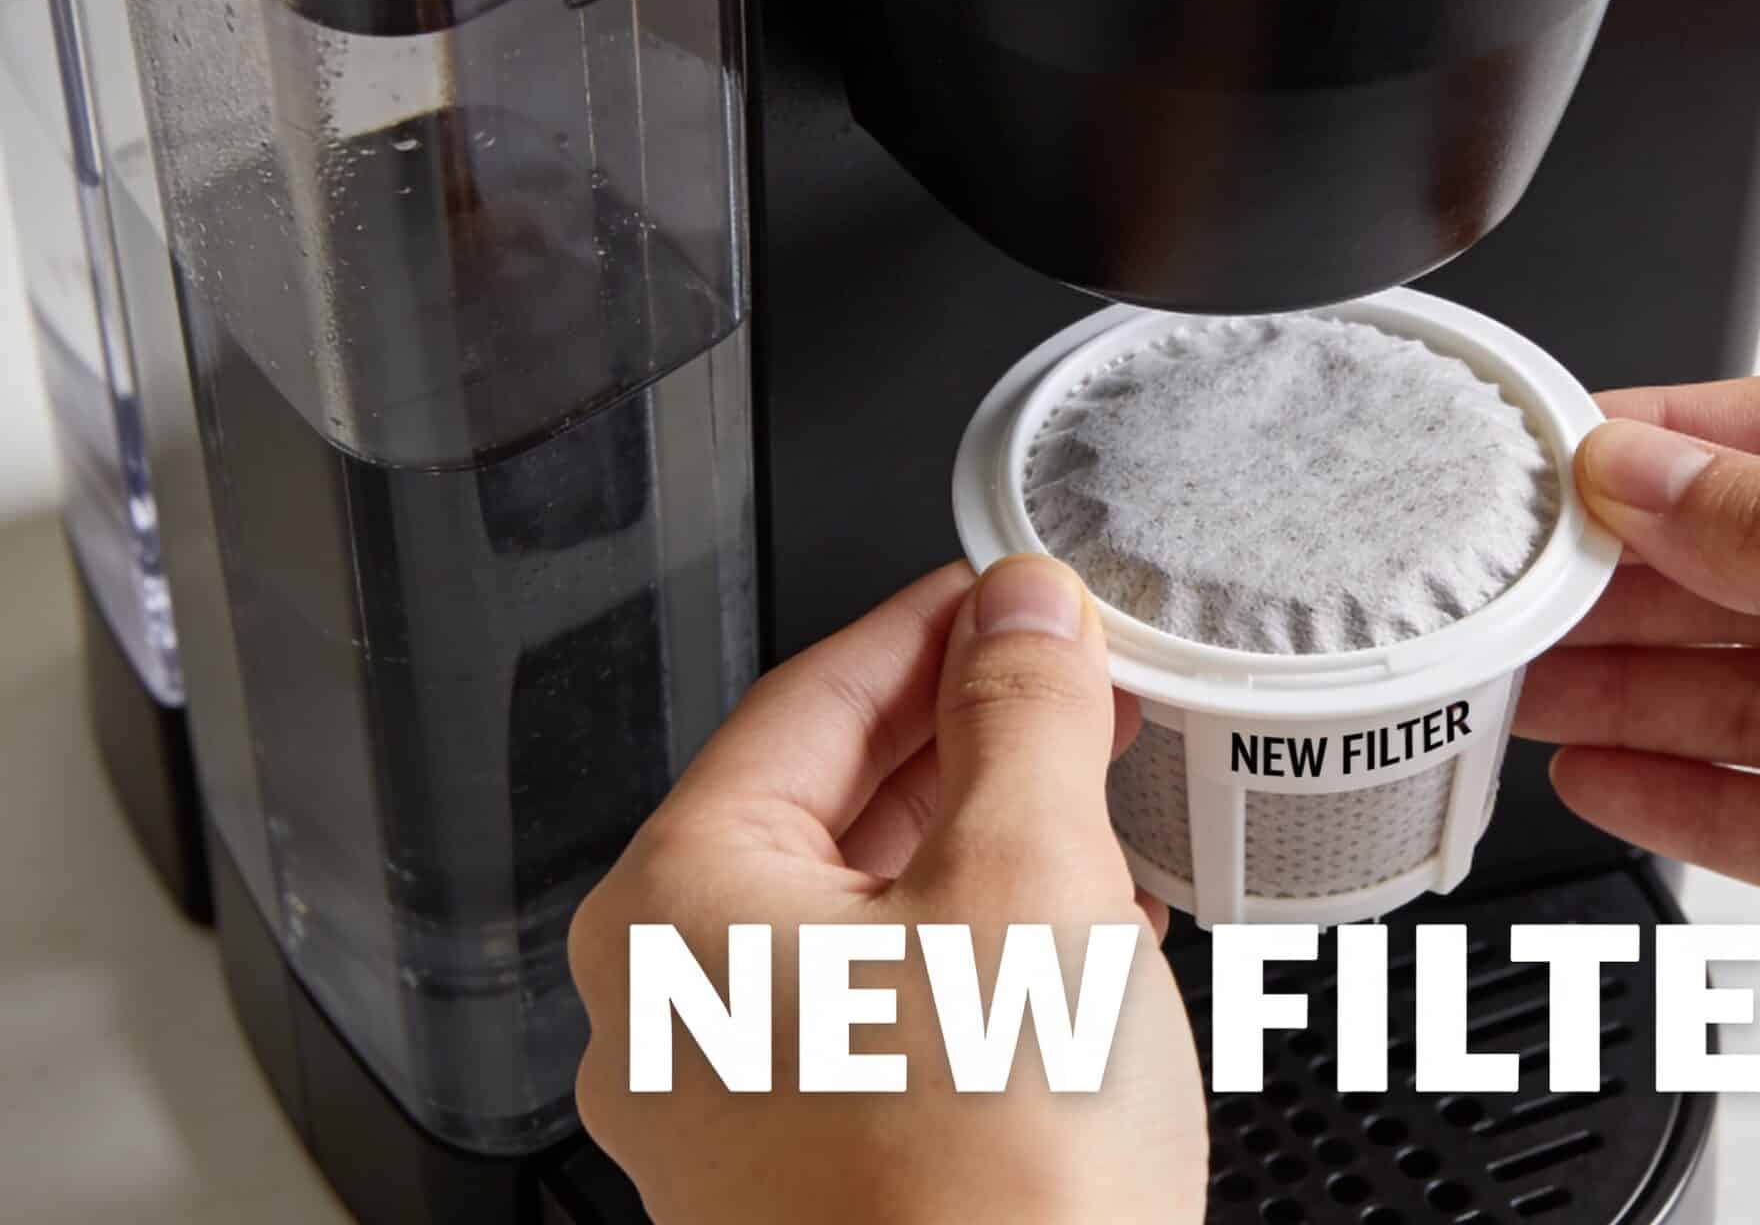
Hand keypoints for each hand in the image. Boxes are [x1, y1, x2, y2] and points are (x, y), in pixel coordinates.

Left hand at [570, 558, 1206, 1224]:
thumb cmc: (984, 1184)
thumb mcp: (1030, 879)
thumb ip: (1023, 715)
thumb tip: (1022, 612)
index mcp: (678, 908)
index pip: (808, 699)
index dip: (933, 625)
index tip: (1013, 593)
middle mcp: (670, 1008)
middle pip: (822, 805)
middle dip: (965, 734)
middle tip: (1073, 683)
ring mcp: (726, 1106)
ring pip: (858, 912)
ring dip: (979, 840)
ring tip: (1089, 794)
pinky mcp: (803, 1173)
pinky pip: (878, 1010)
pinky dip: (970, 948)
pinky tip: (1070, 937)